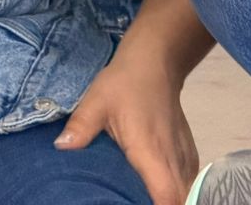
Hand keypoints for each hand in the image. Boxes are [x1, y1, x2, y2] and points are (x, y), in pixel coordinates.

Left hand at [55, 54, 198, 204]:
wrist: (155, 61)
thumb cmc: (125, 83)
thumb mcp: (97, 101)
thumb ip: (81, 126)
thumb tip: (60, 147)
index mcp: (150, 151)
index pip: (167, 195)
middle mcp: (172, 156)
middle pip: (181, 199)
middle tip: (135, 204)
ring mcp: (183, 153)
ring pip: (187, 189)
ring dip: (174, 199)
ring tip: (146, 199)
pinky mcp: (187, 148)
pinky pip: (189, 178)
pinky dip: (180, 189)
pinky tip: (162, 190)